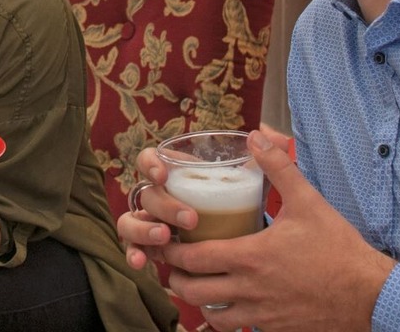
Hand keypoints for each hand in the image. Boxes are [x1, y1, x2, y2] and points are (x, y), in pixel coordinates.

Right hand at [119, 124, 291, 266]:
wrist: (247, 249)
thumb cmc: (244, 209)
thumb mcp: (257, 185)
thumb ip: (269, 159)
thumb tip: (268, 136)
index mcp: (176, 174)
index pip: (150, 160)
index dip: (150, 164)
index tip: (164, 176)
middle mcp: (159, 197)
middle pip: (146, 195)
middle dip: (164, 206)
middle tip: (191, 219)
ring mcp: (152, 222)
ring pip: (131, 221)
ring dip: (142, 229)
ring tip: (164, 239)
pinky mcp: (153, 248)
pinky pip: (136, 249)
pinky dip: (135, 254)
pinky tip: (143, 263)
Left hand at [160, 131, 392, 331]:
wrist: (370, 294)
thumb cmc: (338, 248)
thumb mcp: (308, 201)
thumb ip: (279, 167)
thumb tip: (257, 136)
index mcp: (250, 258)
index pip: (193, 258)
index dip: (171, 250)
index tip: (165, 238)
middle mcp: (250, 290)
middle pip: (192, 291)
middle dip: (176, 277)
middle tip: (173, 262)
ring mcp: (261, 315)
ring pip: (212, 317)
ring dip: (198, 301)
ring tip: (197, 284)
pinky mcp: (275, 330)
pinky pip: (238, 330)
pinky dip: (225, 319)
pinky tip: (228, 304)